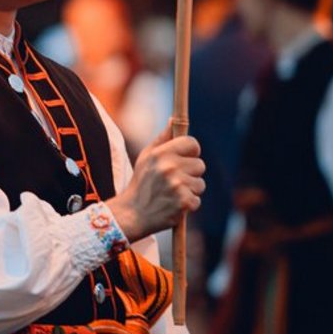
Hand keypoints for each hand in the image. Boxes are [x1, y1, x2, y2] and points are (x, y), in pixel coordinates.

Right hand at [108, 124, 205, 242]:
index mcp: (161, 154)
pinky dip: (188, 204)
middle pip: (200, 165)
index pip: (192, 143)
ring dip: (190, 190)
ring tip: (172, 194)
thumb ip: (162, 138)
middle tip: (174, 181)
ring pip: (200, 184)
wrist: (132, 214)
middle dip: (190, 173)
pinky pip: (197, 200)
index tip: (186, 159)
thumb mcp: (146, 157)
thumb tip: (173, 119)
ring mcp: (178, 185)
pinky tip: (173, 205)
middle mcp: (170, 168)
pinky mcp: (184, 202)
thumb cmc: (141, 183)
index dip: (191, 152)